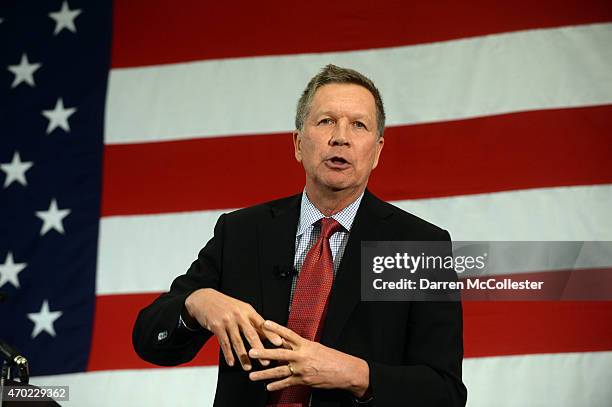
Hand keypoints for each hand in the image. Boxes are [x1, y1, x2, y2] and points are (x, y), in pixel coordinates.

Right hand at [184, 288, 282, 369]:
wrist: (204, 299)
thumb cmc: (226, 305)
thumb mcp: (241, 309)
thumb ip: (252, 322)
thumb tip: (266, 336)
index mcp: (248, 311)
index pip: (262, 324)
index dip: (271, 334)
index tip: (280, 343)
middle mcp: (239, 315)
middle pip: (251, 334)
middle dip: (259, 349)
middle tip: (266, 361)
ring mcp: (227, 321)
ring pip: (237, 341)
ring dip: (243, 356)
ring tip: (248, 367)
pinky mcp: (216, 326)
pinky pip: (224, 343)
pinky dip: (228, 354)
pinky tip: (232, 362)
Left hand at [248, 320, 369, 397]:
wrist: (345, 371)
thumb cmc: (332, 358)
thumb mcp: (316, 347)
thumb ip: (300, 346)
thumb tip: (286, 342)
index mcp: (305, 344)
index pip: (288, 334)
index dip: (276, 328)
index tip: (264, 323)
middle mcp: (302, 356)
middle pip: (279, 352)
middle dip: (264, 352)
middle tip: (251, 352)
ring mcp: (301, 369)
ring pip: (279, 371)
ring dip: (264, 374)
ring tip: (253, 376)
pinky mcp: (303, 381)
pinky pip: (287, 383)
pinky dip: (277, 385)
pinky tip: (268, 387)